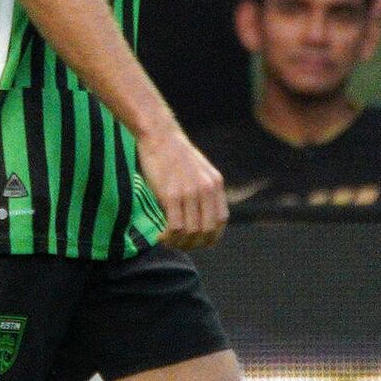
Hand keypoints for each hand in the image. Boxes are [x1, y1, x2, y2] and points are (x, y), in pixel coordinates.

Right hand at [141, 123, 228, 246]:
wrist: (159, 135)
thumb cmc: (174, 154)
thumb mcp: (199, 170)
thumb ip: (203, 190)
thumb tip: (200, 215)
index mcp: (215, 184)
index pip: (221, 221)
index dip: (211, 237)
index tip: (197, 242)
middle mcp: (206, 189)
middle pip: (207, 231)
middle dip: (193, 244)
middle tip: (179, 244)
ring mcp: (190, 193)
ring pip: (191, 232)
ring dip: (179, 243)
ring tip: (167, 240)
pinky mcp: (171, 195)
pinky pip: (175, 227)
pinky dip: (169, 237)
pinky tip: (160, 236)